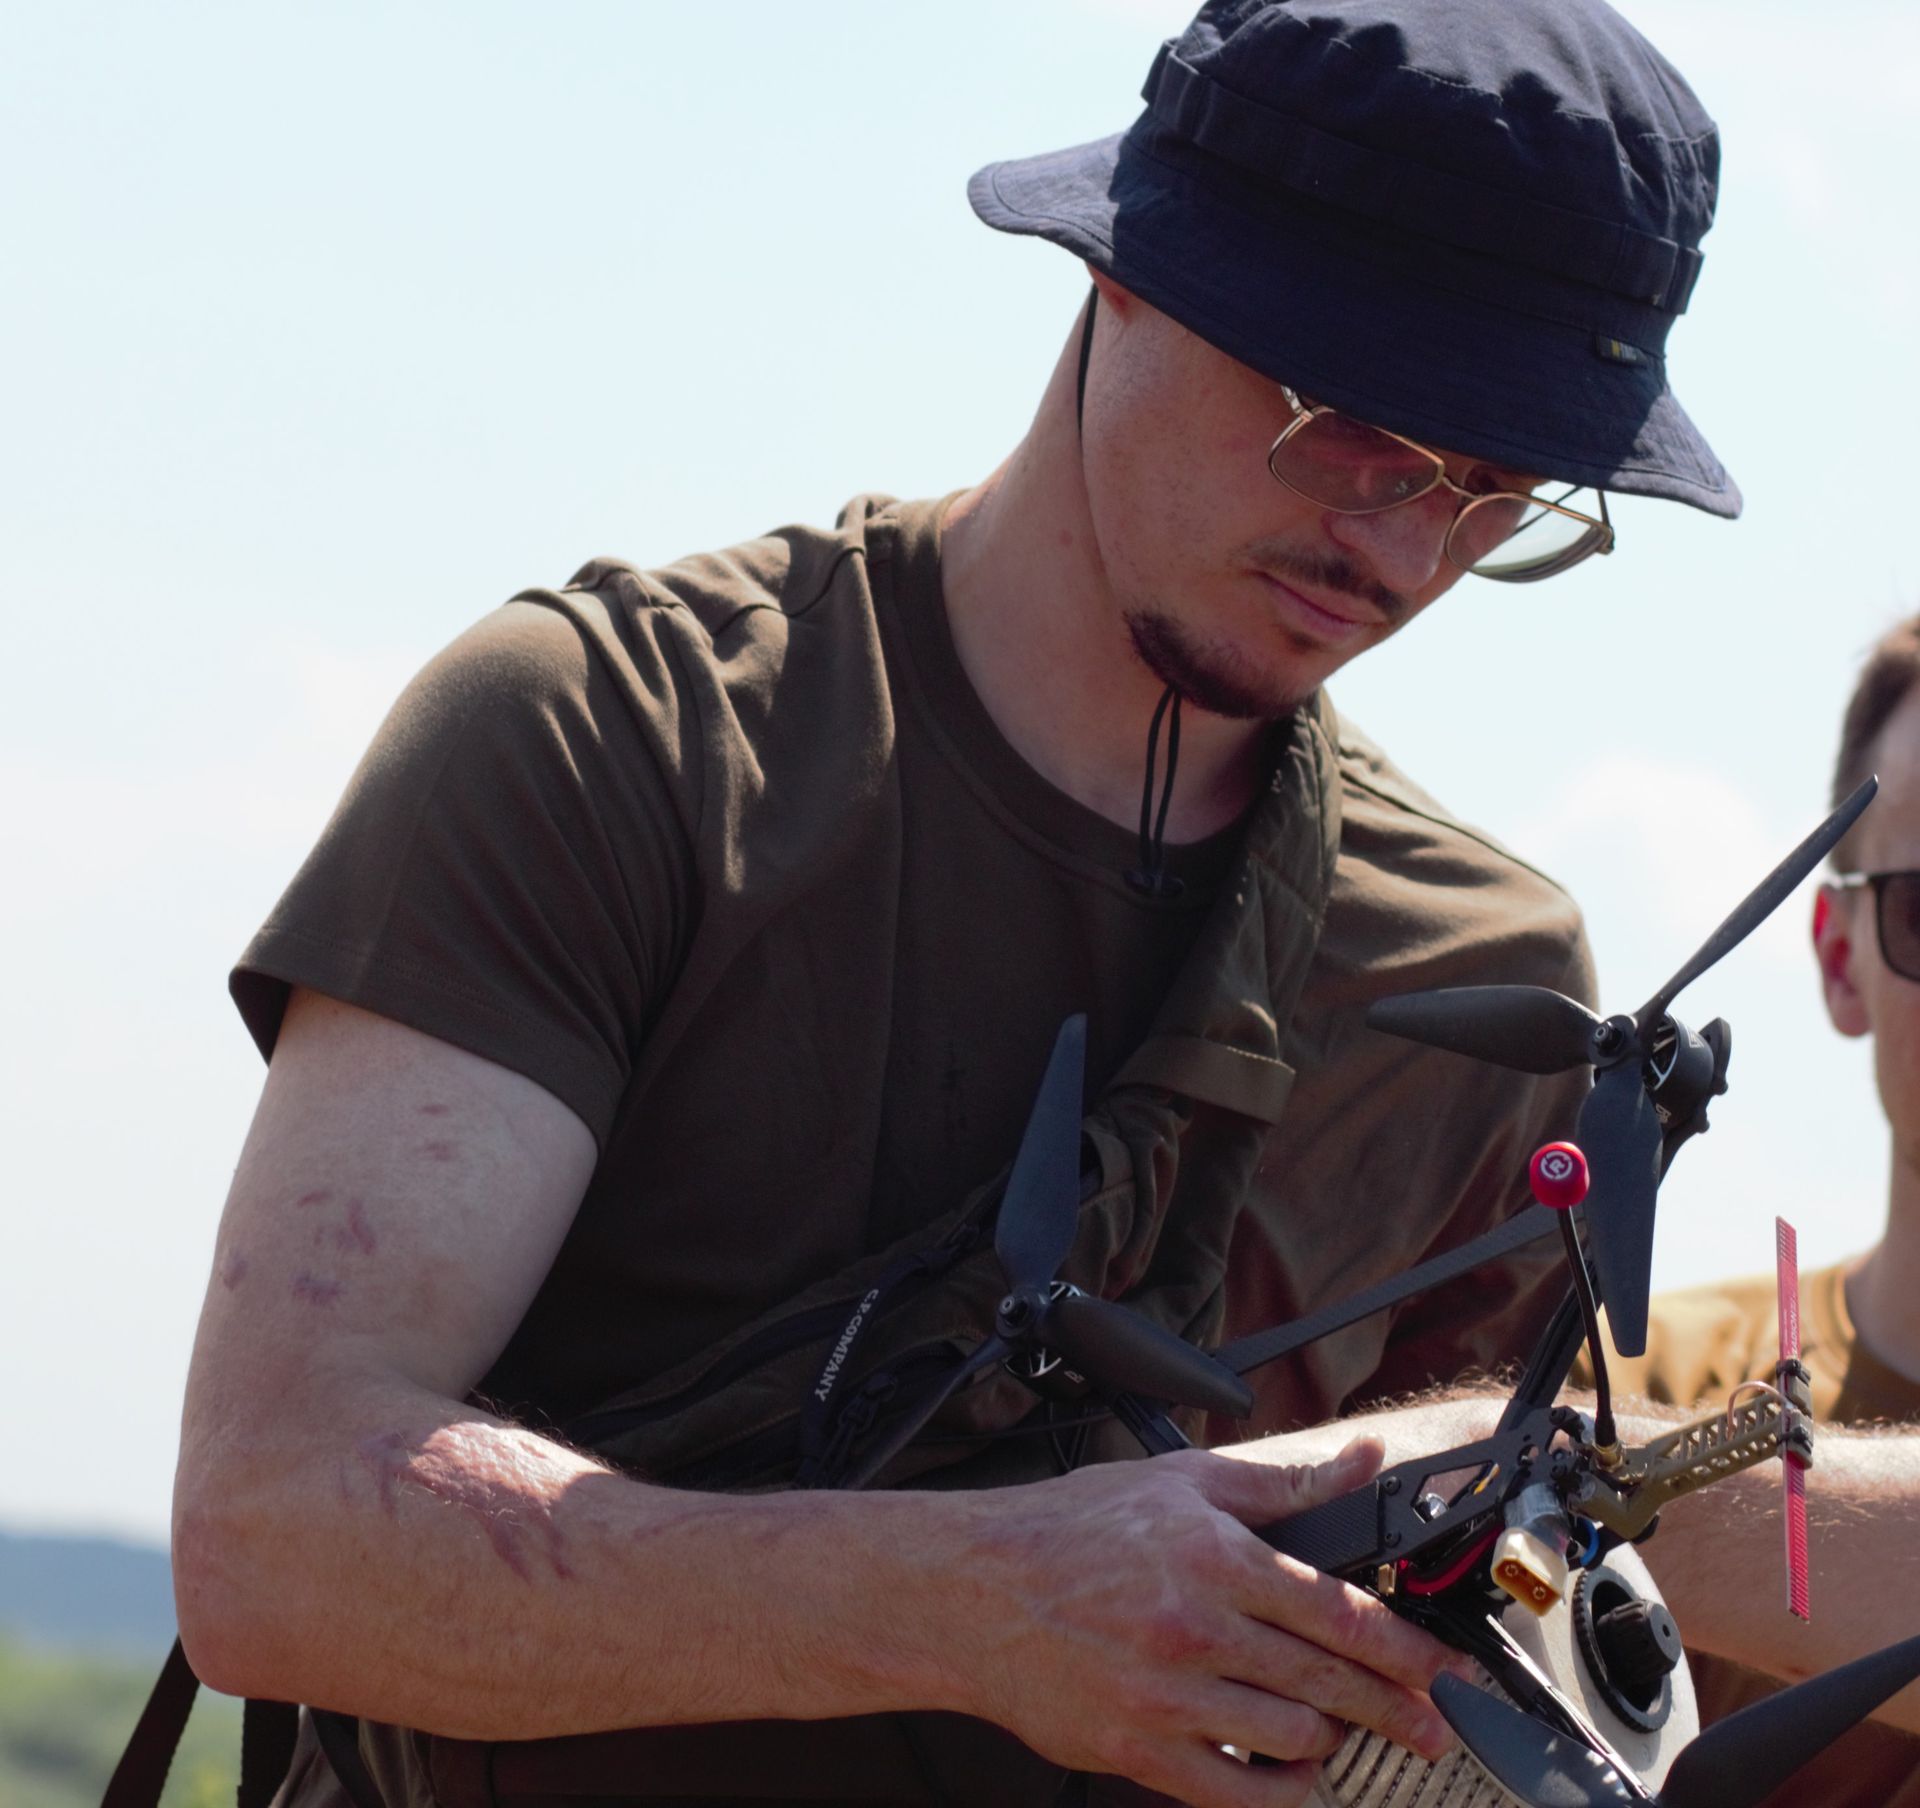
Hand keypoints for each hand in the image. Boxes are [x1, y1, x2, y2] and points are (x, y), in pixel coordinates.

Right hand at [935, 1436, 1465, 1807]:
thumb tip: (1360, 1459)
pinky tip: (1291, 1772)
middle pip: (1329, 1682)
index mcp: (1214, 1557)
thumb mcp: (1178, 1480)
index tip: (1441, 1668)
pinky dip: (1279, 1788)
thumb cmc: (1069, 1530)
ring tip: (1345, 1732)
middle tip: (1431, 1725)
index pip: (1339, 1611)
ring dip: (1332, 1740)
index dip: (1404, 1647)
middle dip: (1396, 1708)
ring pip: (1292, 1737)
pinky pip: (1237, 1790)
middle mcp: (1198, 1629)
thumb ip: (1279, 1480)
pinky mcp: (1139, 1750)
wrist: (972, 1590)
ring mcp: (1169, 1697)